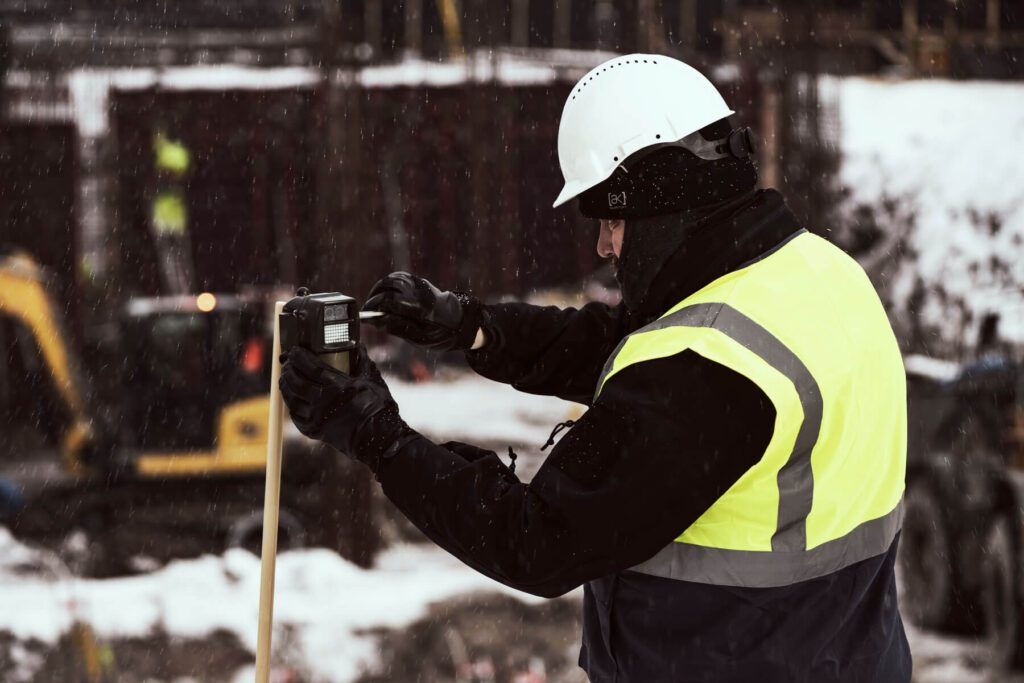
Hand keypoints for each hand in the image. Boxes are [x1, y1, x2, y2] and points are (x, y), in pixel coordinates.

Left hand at [279, 345, 410, 469]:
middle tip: (288, 363)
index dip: (300, 357)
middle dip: (289, 371)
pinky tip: (292, 401)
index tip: (294, 350)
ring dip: (286, 388)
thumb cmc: (379, 408)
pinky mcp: (317, 432)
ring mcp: (318, 419)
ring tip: (285, 379)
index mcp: (338, 387)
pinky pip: (297, 419)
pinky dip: (292, 408)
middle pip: (297, 383)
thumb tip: (358, 345)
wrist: (380, 439)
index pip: (311, 368)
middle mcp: (324, 403)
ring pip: (293, 401)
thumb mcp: (372, 380)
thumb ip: (362, 361)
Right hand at [362, 272, 482, 350]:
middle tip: (367, 311)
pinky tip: (382, 295)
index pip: (391, 302)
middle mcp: (421, 293)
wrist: (459, 321)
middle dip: (374, 298)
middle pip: (389, 287)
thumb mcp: (419, 338)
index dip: (375, 307)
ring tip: (373, 303)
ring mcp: (420, 284)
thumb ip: (397, 327)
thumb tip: (375, 320)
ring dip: (378, 290)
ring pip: (392, 279)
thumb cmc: (440, 334)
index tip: (366, 316)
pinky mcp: (419, 281)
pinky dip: (386, 285)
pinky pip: (398, 278)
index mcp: (423, 309)